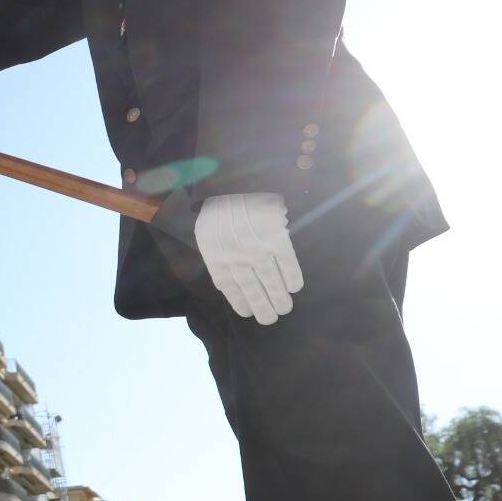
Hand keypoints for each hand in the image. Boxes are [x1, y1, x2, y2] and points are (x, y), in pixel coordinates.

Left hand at [195, 193, 303, 324]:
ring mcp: (256, 248)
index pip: (228, 286)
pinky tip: (295, 288)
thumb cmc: (220, 205)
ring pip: (270, 280)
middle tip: (271, 320)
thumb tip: (227, 277)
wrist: (235, 180)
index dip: (239, 302)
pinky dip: (291, 277)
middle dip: (262, 306)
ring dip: (278, 298)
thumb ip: (216, 252)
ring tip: (284, 309)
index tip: (248, 313)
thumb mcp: (206, 230)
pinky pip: (286, 263)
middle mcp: (235, 256)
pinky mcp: (276, 238)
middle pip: (251, 288)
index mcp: (215, 254)